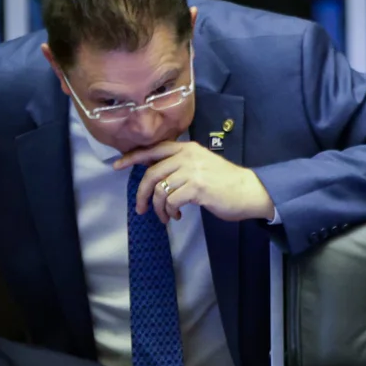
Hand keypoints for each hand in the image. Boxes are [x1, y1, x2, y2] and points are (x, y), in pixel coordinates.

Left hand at [113, 141, 275, 223]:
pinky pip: (171, 201)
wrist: (248, 191)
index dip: (133, 157)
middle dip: (141, 194)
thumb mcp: (201, 165)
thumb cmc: (225, 182)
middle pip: (151, 173)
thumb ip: (180, 165)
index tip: (117, 165)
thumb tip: (156, 177)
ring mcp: (192, 171)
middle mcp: (187, 156)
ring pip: (159, 190)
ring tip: (166, 216)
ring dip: (158, 208)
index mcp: (187, 148)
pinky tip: (177, 216)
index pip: (154, 149)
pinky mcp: (197, 188)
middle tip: (140, 208)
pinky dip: (170, 212)